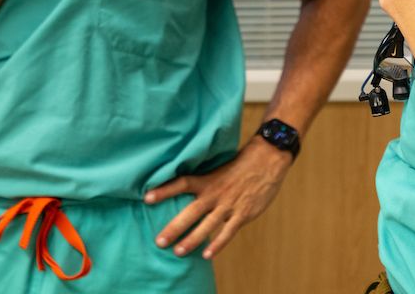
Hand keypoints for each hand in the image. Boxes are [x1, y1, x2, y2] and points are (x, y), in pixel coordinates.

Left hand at [145, 137, 292, 259]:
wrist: (267, 160)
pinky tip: (207, 255)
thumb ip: (204, 182)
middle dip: (174, 228)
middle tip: (159, 241)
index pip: (181, 184)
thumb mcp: (218, 168)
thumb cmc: (240, 164)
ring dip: (192, 240)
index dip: (164, 190)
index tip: (147, 198)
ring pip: (207, 226)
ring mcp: (229, 205)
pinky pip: (228, 232)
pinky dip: (218, 244)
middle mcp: (215, 193)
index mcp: (207, 180)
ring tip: (178, 252)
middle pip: (191, 212)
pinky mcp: (243, 214)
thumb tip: (185, 190)